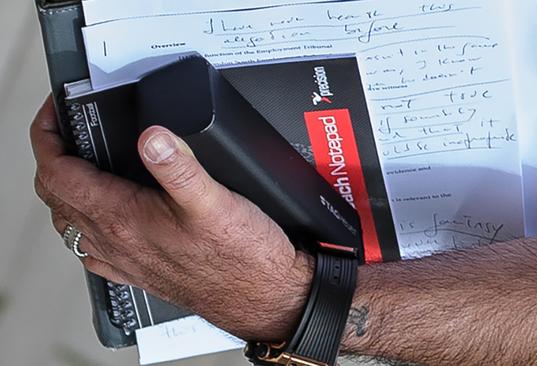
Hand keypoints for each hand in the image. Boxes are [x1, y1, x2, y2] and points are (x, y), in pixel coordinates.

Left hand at [30, 96, 312, 340]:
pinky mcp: (139, 271)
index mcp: (123, 218)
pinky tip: (101, 217)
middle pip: (55, 195)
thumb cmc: (241, 256)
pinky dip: (82, 223)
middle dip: (51, 157)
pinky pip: (91, 248)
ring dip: (63, 189)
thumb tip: (150, 135)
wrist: (262, 296)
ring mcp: (124, 259)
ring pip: (69, 222)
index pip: (57, 172)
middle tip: (63, 132)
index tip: (54, 114)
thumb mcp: (215, 201)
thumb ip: (179, 165)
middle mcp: (115, 241)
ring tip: (77, 164)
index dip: (47, 136)